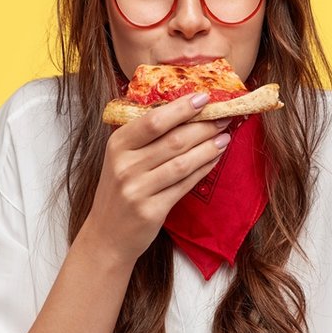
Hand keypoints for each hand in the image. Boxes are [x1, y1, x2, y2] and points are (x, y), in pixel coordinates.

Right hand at [84, 93, 230, 264]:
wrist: (106, 235)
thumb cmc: (119, 190)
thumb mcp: (121, 158)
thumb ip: (145, 137)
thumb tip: (185, 110)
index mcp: (117, 145)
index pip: (153, 120)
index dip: (181, 108)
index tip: (204, 97)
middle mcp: (125, 166)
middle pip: (173, 140)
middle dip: (203, 127)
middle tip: (223, 117)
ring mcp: (137, 189)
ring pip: (182, 163)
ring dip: (208, 148)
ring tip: (225, 137)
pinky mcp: (151, 210)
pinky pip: (184, 185)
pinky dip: (202, 169)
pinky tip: (214, 159)